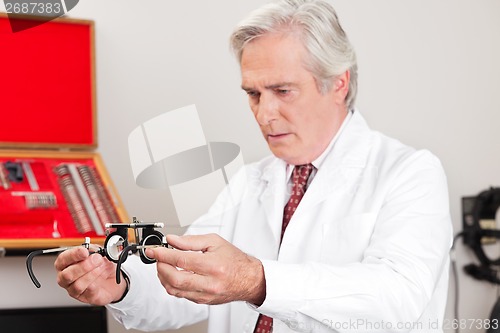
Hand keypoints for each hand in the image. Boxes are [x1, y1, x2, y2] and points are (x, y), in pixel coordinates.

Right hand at [54, 247, 126, 304]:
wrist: (111, 278)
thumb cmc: (99, 265)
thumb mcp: (97, 253)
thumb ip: (93, 250)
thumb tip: (91, 250)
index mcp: (65, 264)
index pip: (63, 259)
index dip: (73, 255)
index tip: (84, 251)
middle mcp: (66, 278)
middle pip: (67, 274)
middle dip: (84, 266)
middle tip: (97, 259)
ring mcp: (73, 289)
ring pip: (78, 285)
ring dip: (92, 274)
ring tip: (101, 267)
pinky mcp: (85, 297)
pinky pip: (89, 291)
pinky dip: (98, 281)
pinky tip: (103, 275)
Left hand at [146, 234, 265, 305]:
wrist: (249, 279)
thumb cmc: (234, 260)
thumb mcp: (214, 242)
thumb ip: (191, 241)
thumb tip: (172, 240)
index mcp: (213, 265)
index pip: (181, 260)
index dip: (164, 254)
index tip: (154, 250)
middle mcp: (209, 283)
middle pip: (174, 279)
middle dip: (161, 267)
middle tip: (158, 258)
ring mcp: (205, 294)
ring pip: (174, 290)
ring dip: (163, 277)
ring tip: (164, 265)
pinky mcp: (202, 301)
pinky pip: (180, 295)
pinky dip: (172, 284)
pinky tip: (173, 275)